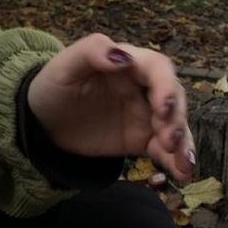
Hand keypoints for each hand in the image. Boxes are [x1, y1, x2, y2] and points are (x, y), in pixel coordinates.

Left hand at [27, 33, 194, 181]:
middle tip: (169, 139)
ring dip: (183, 144)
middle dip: (175, 119)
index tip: (163, 107)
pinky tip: (183, 175)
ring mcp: (145, 115)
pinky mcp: (141, 140)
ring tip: (185, 163)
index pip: (157, 69)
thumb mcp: (65, 65)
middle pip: (173, 99)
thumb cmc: (54, 85)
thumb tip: (123, 56)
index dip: (165, 86)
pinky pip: (164, 150)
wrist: (43, 121)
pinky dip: (176, 162)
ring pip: (174, 126)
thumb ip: (92, 52)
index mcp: (129, 63)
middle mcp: (144, 88)